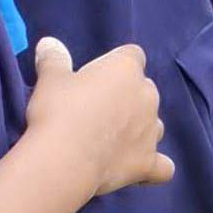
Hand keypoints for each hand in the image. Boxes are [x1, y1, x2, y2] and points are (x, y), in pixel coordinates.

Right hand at [26, 37, 174, 198]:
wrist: (63, 158)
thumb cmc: (57, 111)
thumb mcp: (50, 80)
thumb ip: (54, 60)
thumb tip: (49, 43)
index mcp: (127, 70)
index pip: (131, 55)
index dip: (114, 64)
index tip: (94, 77)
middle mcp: (148, 96)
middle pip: (144, 89)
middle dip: (126, 98)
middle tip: (94, 112)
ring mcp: (152, 130)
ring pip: (153, 124)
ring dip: (138, 129)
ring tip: (110, 141)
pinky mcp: (148, 161)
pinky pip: (163, 166)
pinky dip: (154, 167)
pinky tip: (141, 170)